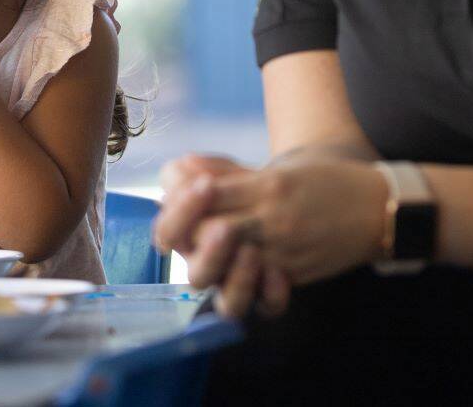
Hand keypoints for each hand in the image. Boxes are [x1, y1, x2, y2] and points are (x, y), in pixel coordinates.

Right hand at [154, 155, 289, 318]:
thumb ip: (209, 169)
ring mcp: (240, 281)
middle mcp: (210, 264)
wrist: (304, 196)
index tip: (206, 184)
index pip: (169, 234)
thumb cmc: (255, 184)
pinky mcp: (272, 290)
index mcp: (189, 235)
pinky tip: (280, 273)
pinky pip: (269, 307)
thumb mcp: (232, 172)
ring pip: (229, 304)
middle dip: (210, 253)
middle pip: (197, 277)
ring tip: (252, 251)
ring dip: (237, 279)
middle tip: (226, 228)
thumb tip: (185, 166)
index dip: (181, 213)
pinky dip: (272, 294)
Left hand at [202, 160, 387, 286]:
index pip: (203, 193)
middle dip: (186, 232)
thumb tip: (183, 164)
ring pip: (225, 270)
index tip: (189, 194)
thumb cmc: (323, 182)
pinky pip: (259, 294)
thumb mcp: (277, 169)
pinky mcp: (293, 274)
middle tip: (190, 225)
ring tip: (211, 250)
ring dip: (210, 262)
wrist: (377, 206)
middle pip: (205, 233)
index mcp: (267, 185)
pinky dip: (243, 285)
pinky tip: (240, 273)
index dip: (184, 197)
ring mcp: (282, 250)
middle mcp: (272, 218)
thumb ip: (228, 172)